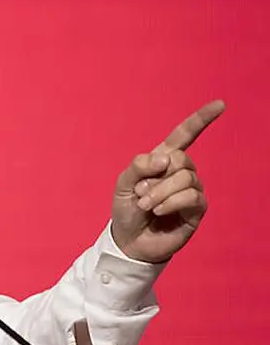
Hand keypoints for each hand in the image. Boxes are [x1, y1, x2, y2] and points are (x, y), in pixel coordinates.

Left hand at [111, 100, 224, 262]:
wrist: (129, 240)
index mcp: (163, 160)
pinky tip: (159, 210)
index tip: (220, 104)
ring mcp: (192, 190)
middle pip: (181, 159)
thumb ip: (139, 165)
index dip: (201, 120)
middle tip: (140, 194)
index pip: (185, 135)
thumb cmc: (127, 209)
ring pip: (186, 177)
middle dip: (156, 176)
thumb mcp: (123, 184)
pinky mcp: (197, 209)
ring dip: (160, 191)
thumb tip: (165, 158)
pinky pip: (192, 195)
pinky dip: (171, 201)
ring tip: (146, 205)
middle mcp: (181, 172)